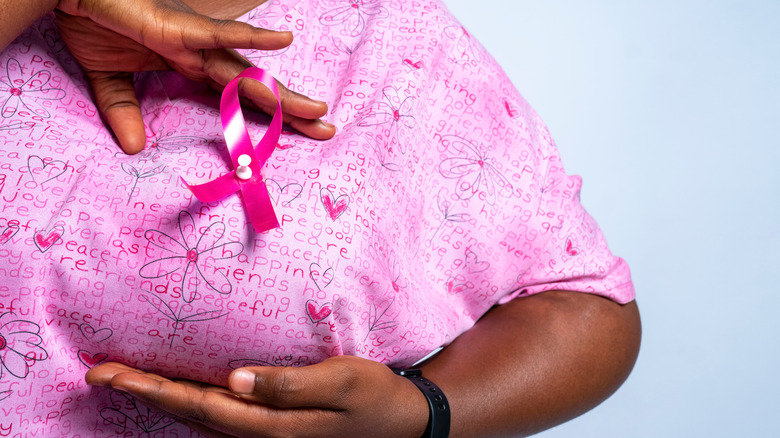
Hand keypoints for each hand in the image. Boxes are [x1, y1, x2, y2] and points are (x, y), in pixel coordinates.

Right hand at [55, 0, 335, 153]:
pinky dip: (249, 37)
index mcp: (190, 66)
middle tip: (326, 129)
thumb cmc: (93, 21)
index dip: (266, 116)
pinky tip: (282, 41)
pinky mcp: (177, 26)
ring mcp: (193, 40)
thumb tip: (132, 148)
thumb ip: (124, 110)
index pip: (237, 98)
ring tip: (316, 109)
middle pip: (254, 87)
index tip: (294, 135)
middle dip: (290, 110)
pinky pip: (217, 33)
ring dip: (280, 90)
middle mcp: (201, 54)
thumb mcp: (110, 79)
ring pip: (246, 70)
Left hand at [85, 357, 427, 437]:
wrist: (403, 423)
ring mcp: (269, 437)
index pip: (202, 405)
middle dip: (144, 393)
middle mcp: (263, 437)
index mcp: (274, 427)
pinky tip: (182, 396)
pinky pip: (220, 420)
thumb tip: (235, 379)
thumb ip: (290, 385)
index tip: (114, 374)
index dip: (155, 389)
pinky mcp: (276, 430)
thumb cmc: (375, 397)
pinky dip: (191, 406)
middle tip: (100, 373)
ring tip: (127, 381)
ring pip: (202, 421)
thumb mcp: (342, 383)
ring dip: (161, 400)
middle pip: (192, 415)